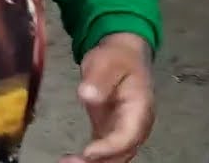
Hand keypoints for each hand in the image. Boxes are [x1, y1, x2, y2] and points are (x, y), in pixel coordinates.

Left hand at [60, 33, 153, 162]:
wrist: (124, 56)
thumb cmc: (117, 58)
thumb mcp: (106, 62)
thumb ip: (98, 79)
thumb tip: (87, 95)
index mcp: (139, 108)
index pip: (127, 134)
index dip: (110, 146)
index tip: (88, 152)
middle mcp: (135, 125)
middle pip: (122, 151)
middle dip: (100, 161)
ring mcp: (124, 130)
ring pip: (114, 155)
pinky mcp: (111, 131)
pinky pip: (104, 151)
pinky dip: (90, 159)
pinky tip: (69, 161)